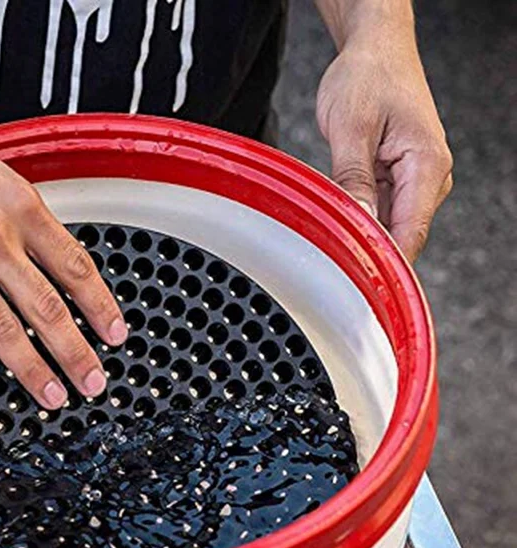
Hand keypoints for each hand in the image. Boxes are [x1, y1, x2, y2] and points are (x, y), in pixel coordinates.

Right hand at [0, 69, 126, 410]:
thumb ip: (21, 216)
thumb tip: (46, 257)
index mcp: (19, 206)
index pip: (76, 267)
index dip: (101, 307)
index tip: (115, 334)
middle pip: (48, 309)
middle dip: (77, 355)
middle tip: (94, 382)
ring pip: (4, 332)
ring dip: (34, 373)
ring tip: (53, 397)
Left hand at [316, 21, 452, 261]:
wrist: (376, 50)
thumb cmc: (368, 77)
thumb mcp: (351, 128)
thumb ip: (354, 179)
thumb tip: (359, 224)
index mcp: (427, 165)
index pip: (410, 233)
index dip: (385, 263)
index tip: (357, 284)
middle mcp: (430, 177)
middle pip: (401, 236)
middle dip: (370, 253)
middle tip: (331, 269)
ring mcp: (416, 180)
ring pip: (389, 227)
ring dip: (362, 236)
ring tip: (331, 242)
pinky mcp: (400, 179)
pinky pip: (380, 211)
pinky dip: (360, 219)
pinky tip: (338, 221)